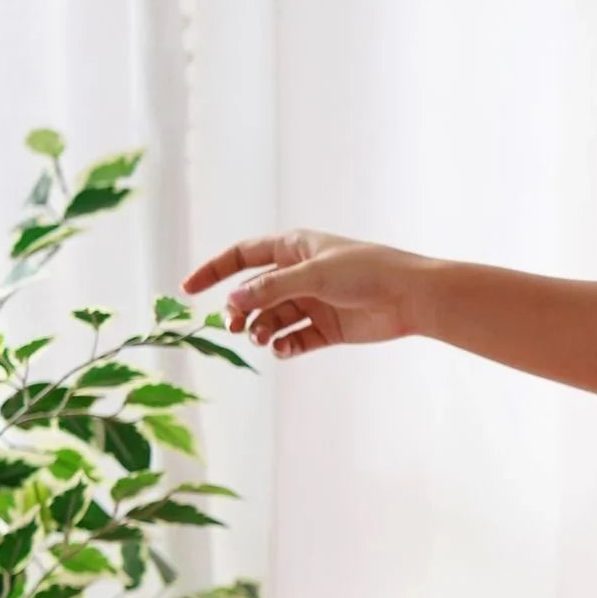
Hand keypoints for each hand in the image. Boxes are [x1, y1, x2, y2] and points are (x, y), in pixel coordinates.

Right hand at [178, 230, 425, 354]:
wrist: (410, 296)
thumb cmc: (366, 271)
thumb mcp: (313, 274)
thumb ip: (272, 288)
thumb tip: (233, 301)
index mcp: (293, 248)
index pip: (242, 256)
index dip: (213, 271)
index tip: (186, 289)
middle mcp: (299, 274)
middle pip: (254, 293)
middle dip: (239, 309)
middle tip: (232, 326)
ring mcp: (313, 302)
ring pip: (272, 318)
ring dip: (261, 329)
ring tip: (261, 339)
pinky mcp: (327, 328)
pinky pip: (295, 339)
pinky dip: (285, 345)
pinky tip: (282, 349)